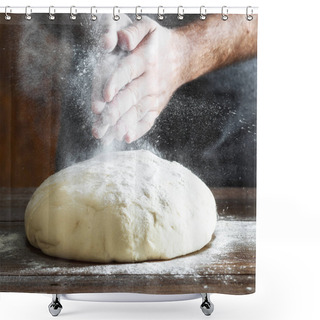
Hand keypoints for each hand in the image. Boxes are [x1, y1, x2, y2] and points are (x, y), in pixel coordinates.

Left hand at [92, 17, 183, 144]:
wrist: (181, 58)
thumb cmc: (157, 42)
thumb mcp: (147, 26)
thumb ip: (133, 30)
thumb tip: (121, 39)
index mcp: (146, 59)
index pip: (128, 71)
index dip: (116, 82)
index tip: (105, 96)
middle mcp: (151, 80)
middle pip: (130, 97)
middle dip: (113, 112)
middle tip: (99, 125)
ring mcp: (154, 96)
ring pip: (136, 112)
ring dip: (120, 126)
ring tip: (105, 137)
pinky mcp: (156, 107)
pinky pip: (148, 120)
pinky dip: (138, 130)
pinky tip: (126, 138)